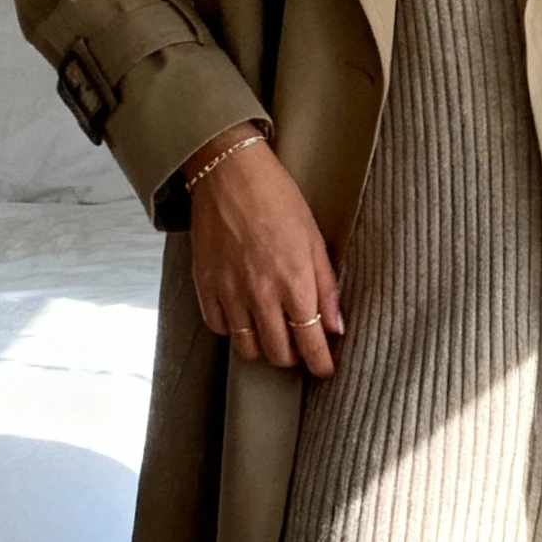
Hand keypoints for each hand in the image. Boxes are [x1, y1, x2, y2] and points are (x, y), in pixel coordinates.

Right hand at [186, 127, 342, 377]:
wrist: (228, 172)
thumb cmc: (276, 198)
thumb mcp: (314, 239)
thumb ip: (326, 287)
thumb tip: (336, 327)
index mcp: (295, 282)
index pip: (311, 343)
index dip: (321, 364)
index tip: (325, 369)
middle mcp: (261, 294)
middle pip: (279, 353)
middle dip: (294, 358)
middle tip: (300, 348)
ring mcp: (229, 292)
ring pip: (247, 348)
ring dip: (263, 348)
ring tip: (272, 335)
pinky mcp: (205, 285)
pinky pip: (219, 327)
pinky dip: (233, 330)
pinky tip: (243, 316)